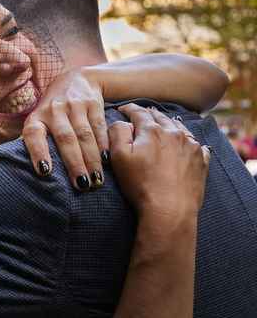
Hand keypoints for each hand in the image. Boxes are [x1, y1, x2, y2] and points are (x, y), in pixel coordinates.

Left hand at [23, 68, 107, 190]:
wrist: (77, 80)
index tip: (44, 172)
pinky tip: (106, 161)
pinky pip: (99, 127)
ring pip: (84, 135)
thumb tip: (30, 173)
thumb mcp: (40, 121)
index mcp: (36, 117)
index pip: (33, 134)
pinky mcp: (93, 103)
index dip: (38, 152)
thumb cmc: (53, 112)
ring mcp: (74, 105)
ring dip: (91, 160)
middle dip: (74, 164)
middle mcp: (54, 110)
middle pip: (65, 139)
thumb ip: (36, 142)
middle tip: (81, 186)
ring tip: (96, 181)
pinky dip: (103, 145)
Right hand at [109, 104, 209, 221]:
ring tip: (162, 124)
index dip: (129, 109)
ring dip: (168, 123)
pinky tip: (186, 142)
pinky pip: (196, 143)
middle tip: (141, 114)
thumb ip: (117, 134)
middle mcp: (174, 133)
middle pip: (160, 117)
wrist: (169, 209)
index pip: (139, 113)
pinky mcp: (201, 160)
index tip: (123, 109)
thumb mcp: (119, 158)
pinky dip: (188, 139)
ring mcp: (191, 145)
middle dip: (149, 113)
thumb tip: (121, 122)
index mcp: (152, 131)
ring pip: (179, 126)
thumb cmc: (140, 184)